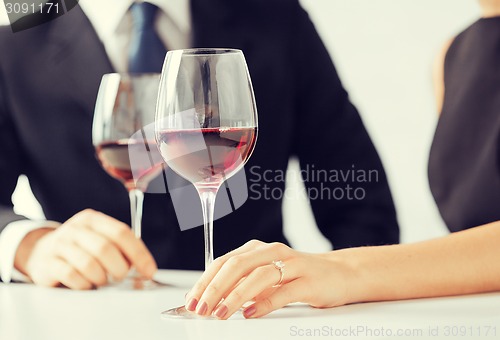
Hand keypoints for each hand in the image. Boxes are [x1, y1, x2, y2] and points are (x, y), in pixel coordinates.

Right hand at [15, 209, 156, 289]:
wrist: (40, 252)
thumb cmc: (79, 248)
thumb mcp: (99, 239)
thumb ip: (120, 249)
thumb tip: (144, 268)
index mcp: (93, 219)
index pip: (122, 233)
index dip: (139, 254)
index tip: (149, 270)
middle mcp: (76, 228)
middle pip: (105, 248)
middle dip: (119, 268)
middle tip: (120, 277)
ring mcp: (60, 244)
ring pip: (89, 264)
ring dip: (101, 278)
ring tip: (100, 280)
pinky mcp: (48, 263)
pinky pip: (72, 276)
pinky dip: (84, 284)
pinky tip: (86, 283)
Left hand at [185, 240, 354, 318]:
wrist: (340, 273)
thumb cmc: (299, 276)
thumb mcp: (267, 277)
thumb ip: (243, 284)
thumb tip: (212, 300)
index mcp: (258, 249)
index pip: (224, 261)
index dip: (205, 281)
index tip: (192, 300)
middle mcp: (273, 252)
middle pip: (237, 266)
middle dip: (214, 288)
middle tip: (201, 308)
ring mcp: (292, 265)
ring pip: (258, 276)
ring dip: (235, 296)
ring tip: (220, 313)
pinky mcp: (308, 281)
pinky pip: (282, 291)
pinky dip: (264, 303)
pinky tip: (250, 313)